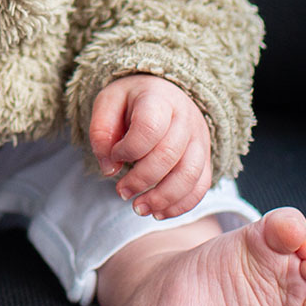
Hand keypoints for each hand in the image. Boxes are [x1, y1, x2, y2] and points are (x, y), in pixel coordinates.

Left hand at [88, 74, 211, 218]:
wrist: (162, 93)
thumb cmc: (130, 101)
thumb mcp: (107, 104)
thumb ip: (101, 133)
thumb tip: (110, 169)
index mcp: (158, 98)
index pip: (149, 128)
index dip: (128, 149)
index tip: (114, 155)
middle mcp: (185, 117)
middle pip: (168, 155)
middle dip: (141, 180)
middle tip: (121, 192)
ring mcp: (199, 138)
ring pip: (189, 175)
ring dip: (162, 198)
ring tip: (139, 208)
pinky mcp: (205, 157)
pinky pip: (201, 186)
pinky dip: (181, 205)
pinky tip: (159, 212)